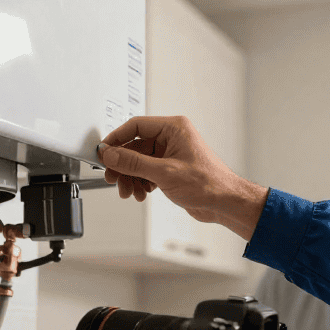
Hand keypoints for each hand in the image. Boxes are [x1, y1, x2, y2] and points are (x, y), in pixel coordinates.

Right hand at [98, 116, 267, 238]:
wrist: (224, 203)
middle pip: (135, 146)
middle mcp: (172, 138)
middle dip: (123, 165)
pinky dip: (141, 182)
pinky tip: (141, 193)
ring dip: (131, 177)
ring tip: (129, 192)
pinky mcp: (171, 168)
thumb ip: (133, 163)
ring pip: (139, 162)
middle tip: (113, 178)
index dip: (117, 139)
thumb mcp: (164, 173)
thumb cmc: (208, 183)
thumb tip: (112, 155)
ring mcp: (171, 153)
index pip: (136, 126)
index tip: (104, 152)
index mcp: (174, 128)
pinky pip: (147, 171)